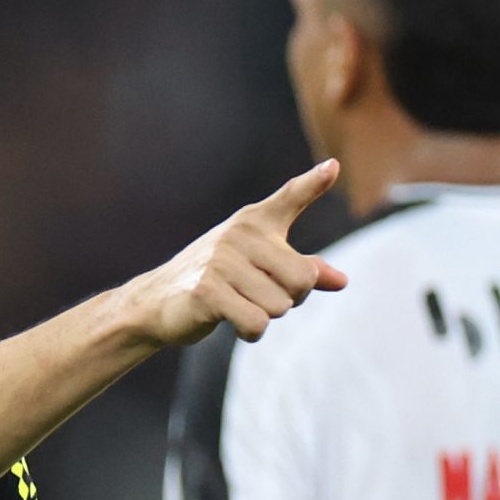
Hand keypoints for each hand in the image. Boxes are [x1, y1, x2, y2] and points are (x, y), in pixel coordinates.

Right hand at [122, 160, 348, 347]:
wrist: (156, 301)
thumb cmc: (215, 281)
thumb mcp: (261, 270)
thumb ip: (302, 270)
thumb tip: (342, 281)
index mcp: (254, 222)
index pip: (289, 197)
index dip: (313, 183)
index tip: (334, 167)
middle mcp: (239, 235)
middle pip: (303, 279)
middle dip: (290, 300)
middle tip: (259, 296)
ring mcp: (221, 261)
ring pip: (280, 306)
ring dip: (265, 317)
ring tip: (238, 305)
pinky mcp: (207, 291)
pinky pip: (256, 322)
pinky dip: (251, 332)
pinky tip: (231, 322)